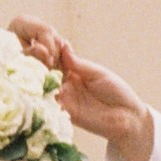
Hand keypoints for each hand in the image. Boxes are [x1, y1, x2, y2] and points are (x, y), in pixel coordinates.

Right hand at [9, 21, 153, 160]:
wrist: (127, 117)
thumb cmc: (116, 91)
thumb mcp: (98, 74)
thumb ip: (79, 64)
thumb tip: (63, 47)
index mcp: (74, 69)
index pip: (56, 57)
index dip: (49, 50)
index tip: (42, 43)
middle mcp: (65, 82)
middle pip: (46, 70)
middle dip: (39, 62)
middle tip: (36, 54)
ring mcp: (63, 98)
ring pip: (44, 86)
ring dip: (38, 78)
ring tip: (33, 69)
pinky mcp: (64, 113)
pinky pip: (49, 104)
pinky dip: (43, 97)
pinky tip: (36, 89)